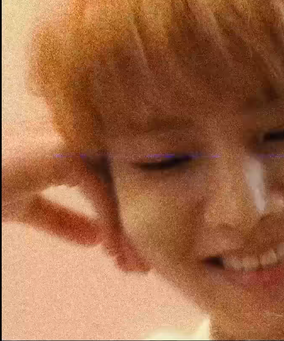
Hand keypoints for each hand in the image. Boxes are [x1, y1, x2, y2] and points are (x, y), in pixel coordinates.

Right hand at [2, 123, 150, 272]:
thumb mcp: (26, 206)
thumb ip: (63, 218)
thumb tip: (97, 238)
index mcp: (73, 146)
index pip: (111, 181)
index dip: (122, 215)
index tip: (130, 250)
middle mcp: (78, 137)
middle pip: (121, 182)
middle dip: (135, 222)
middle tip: (142, 260)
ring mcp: (73, 138)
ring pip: (116, 186)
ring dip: (127, 227)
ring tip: (131, 263)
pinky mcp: (64, 150)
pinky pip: (99, 189)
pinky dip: (108, 221)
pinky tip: (109, 250)